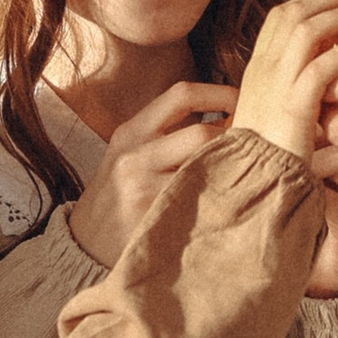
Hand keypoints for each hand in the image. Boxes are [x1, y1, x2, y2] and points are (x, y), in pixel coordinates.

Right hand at [67, 78, 242, 266]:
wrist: (83, 245)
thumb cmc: (118, 196)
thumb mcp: (129, 154)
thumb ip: (166, 133)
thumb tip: (228, 115)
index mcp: (131, 131)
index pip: (182, 95)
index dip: (221, 93)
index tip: (244, 100)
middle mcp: (135, 155)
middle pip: (201, 134)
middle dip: (234, 138)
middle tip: (254, 145)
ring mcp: (143, 189)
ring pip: (205, 169)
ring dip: (232, 171)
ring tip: (246, 174)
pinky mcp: (153, 220)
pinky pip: (200, 203)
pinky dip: (221, 200)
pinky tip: (229, 203)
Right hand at [230, 0, 337, 163]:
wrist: (252, 182)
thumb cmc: (269, 150)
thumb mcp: (274, 107)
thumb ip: (292, 82)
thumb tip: (323, 58)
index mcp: (257, 67)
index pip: (281, 16)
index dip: (313, 1)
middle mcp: (263, 69)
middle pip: (294, 13)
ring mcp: (275, 86)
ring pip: (306, 31)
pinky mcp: (293, 107)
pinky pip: (319, 68)